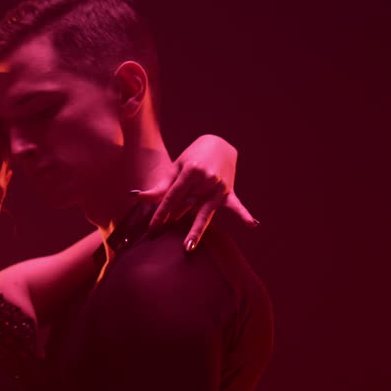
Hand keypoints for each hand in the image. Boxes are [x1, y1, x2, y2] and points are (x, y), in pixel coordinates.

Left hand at [136, 134, 258, 251]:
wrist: (220, 143)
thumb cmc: (193, 156)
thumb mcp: (176, 167)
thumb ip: (160, 186)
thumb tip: (138, 197)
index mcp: (190, 172)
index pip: (171, 197)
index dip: (159, 212)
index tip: (151, 228)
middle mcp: (205, 180)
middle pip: (185, 206)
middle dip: (170, 222)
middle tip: (157, 238)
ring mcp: (218, 188)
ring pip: (204, 213)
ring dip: (195, 230)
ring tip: (189, 247)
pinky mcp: (228, 192)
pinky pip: (236, 206)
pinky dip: (244, 215)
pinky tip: (253, 224)